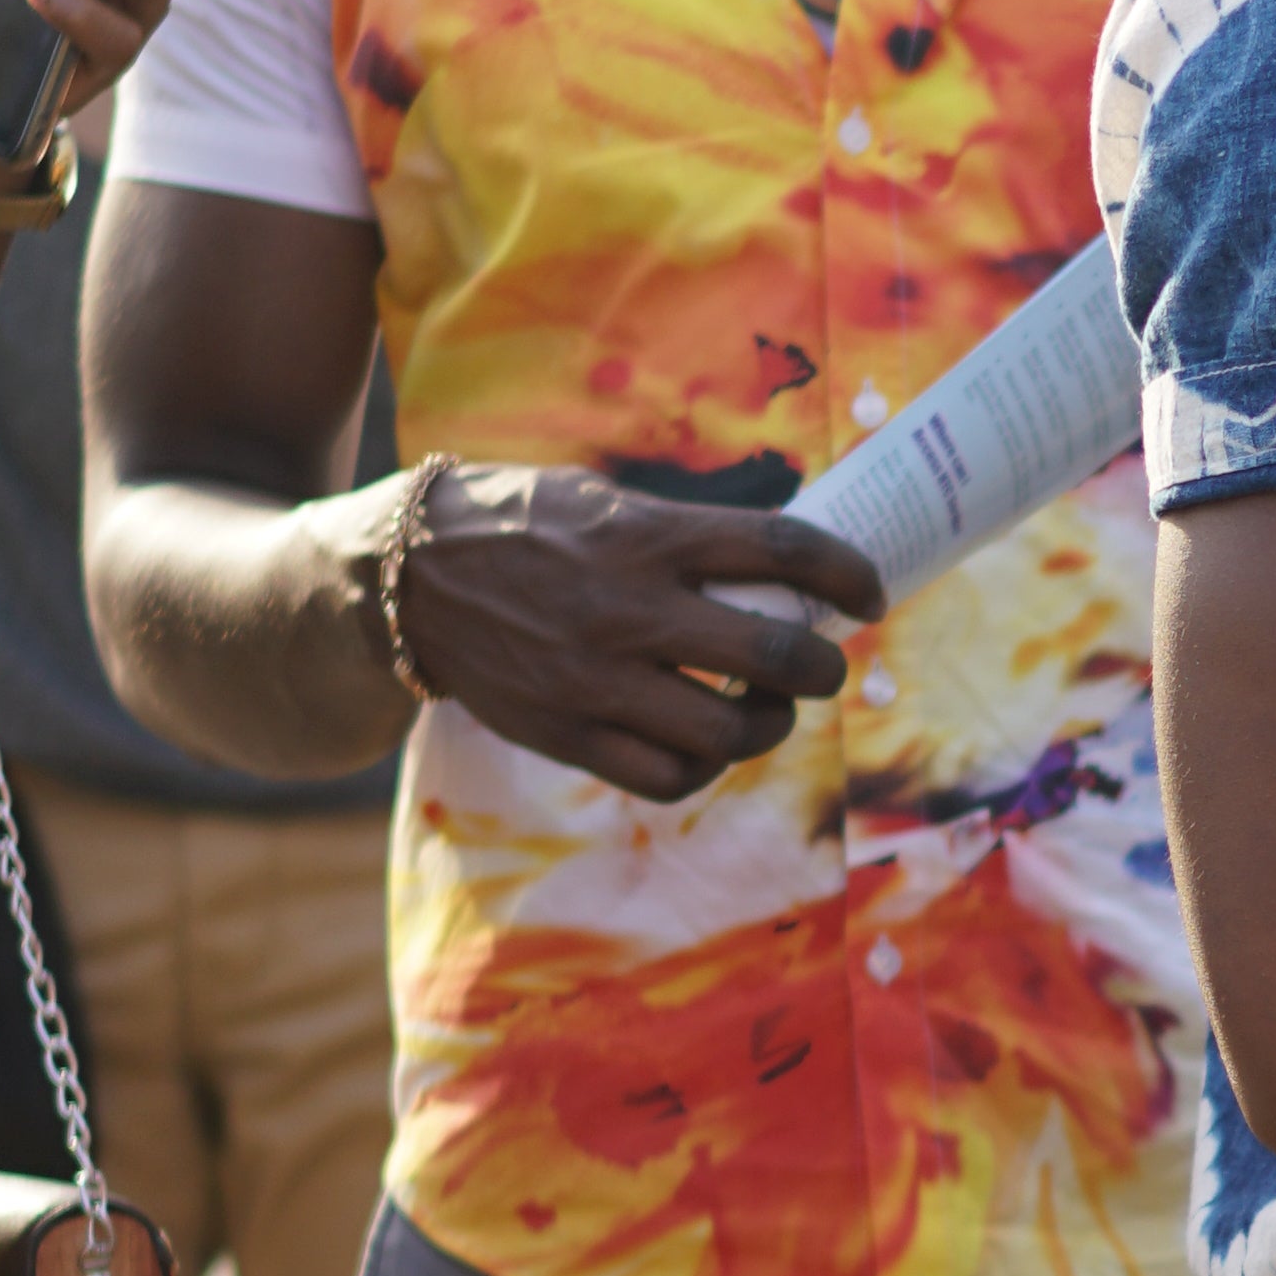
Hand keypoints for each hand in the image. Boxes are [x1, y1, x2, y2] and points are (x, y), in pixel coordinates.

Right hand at [385, 462, 879, 799]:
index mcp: (647, 535)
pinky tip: (707, 741)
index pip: (782, 549)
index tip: (870, 593)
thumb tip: (781, 560)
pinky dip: (706, 765)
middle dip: (821, 667)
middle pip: (776, 653)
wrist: (405, 579)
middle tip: (821, 664)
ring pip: (730, 729)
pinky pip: (669, 775)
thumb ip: (684, 531)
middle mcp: (630, 609)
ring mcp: (598, 680)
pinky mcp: (569, 734)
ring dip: (771, 725)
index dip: (846, 574)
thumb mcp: (602, 499)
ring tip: (767, 709)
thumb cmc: (521, 527)